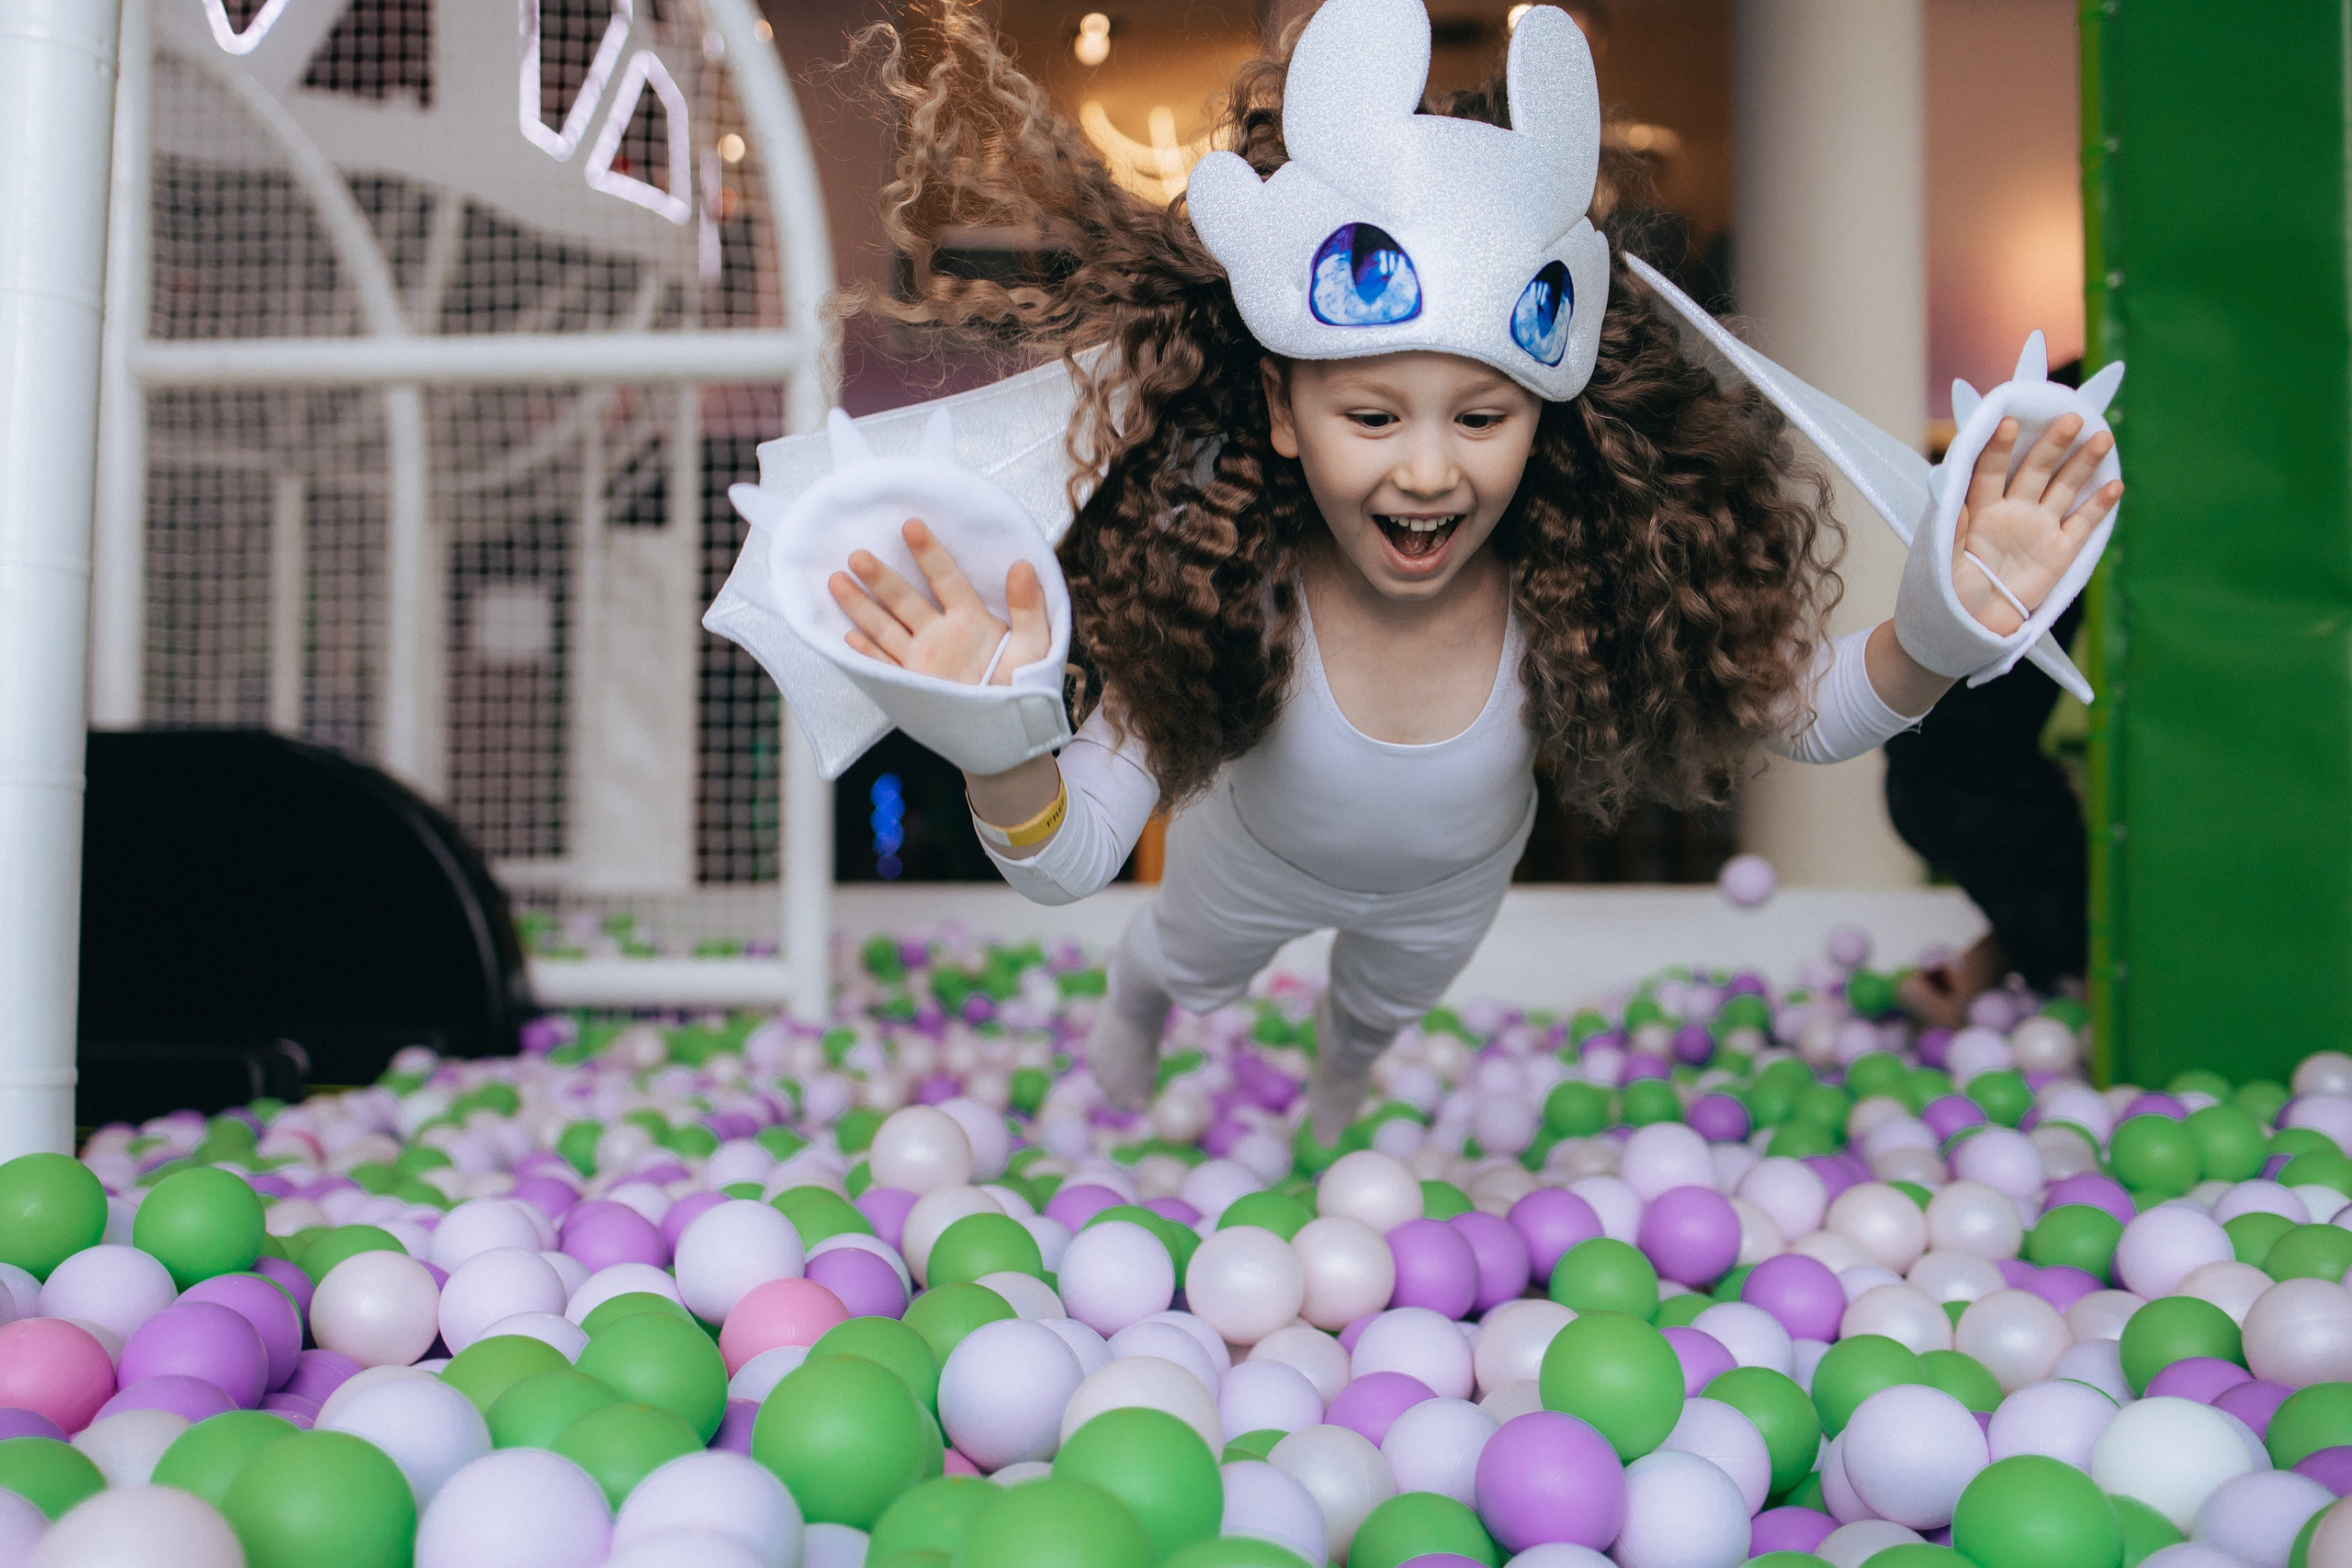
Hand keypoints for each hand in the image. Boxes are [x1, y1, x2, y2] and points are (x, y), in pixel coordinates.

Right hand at [828, 519, 1050, 685]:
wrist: (1010, 732)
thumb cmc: (1025, 687)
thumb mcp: (1035, 646)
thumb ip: (1028, 607)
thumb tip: (1024, 565)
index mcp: (970, 618)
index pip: (945, 578)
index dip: (929, 554)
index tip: (911, 527)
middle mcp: (940, 633)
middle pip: (904, 599)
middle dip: (881, 578)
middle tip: (858, 555)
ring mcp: (922, 658)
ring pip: (885, 626)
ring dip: (861, 606)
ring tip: (837, 580)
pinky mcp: (912, 684)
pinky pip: (885, 666)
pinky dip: (867, 654)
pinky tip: (849, 636)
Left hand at [1952, 414, 2123, 636]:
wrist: (1972, 626)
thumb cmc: (1949, 591)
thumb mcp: (1943, 562)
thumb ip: (1952, 531)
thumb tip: (1954, 501)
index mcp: (1981, 509)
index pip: (1991, 471)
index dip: (2000, 448)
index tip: (2007, 421)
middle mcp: (2013, 511)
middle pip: (2036, 470)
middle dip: (2053, 444)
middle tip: (2071, 417)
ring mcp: (2039, 528)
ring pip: (2064, 488)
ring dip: (2083, 464)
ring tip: (2101, 438)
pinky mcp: (2060, 552)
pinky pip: (2083, 524)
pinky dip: (2099, 506)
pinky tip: (2114, 485)